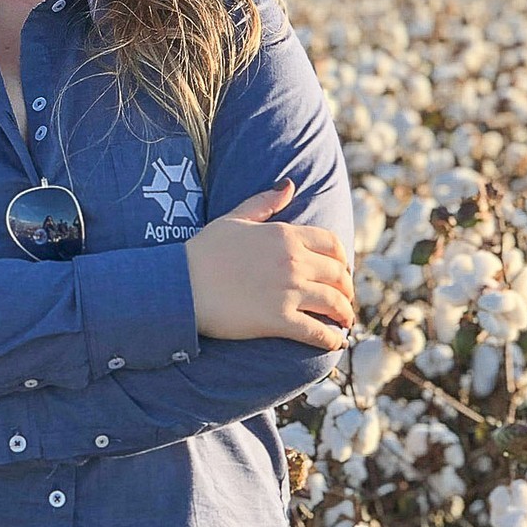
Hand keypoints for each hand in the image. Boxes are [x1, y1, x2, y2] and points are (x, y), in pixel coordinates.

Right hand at [185, 178, 355, 349]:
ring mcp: (288, 291)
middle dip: (347, 289)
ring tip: (344, 322)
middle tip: (345, 299)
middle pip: (338, 275)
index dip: (342, 259)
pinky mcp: (279, 320)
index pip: (332, 244)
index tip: (340, 271)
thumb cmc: (203, 251)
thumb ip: (265, 202)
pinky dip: (331, 339)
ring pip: (334, 304)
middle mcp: (293, 261)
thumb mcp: (234, 218)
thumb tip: (289, 185)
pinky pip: (317, 332)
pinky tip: (335, 342)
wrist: (180, 284)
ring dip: (345, 314)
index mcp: (285, 235)